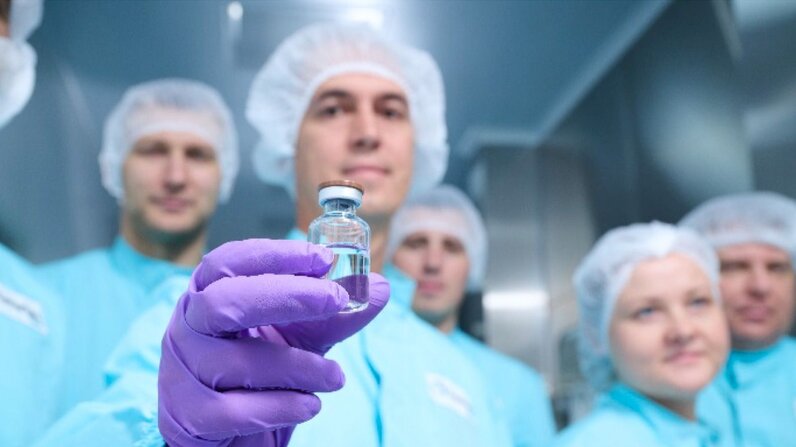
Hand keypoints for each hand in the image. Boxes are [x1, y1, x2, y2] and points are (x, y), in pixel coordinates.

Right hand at [158, 239, 388, 446]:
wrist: (227, 432)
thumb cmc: (258, 371)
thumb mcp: (299, 337)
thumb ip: (333, 314)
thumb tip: (379, 288)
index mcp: (208, 293)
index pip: (229, 261)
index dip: (276, 255)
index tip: (324, 260)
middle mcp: (188, 325)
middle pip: (225, 300)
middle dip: (286, 296)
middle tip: (336, 299)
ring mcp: (181, 370)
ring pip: (238, 361)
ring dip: (299, 367)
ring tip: (335, 377)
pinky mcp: (186, 415)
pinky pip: (234, 410)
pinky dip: (281, 406)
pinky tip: (309, 405)